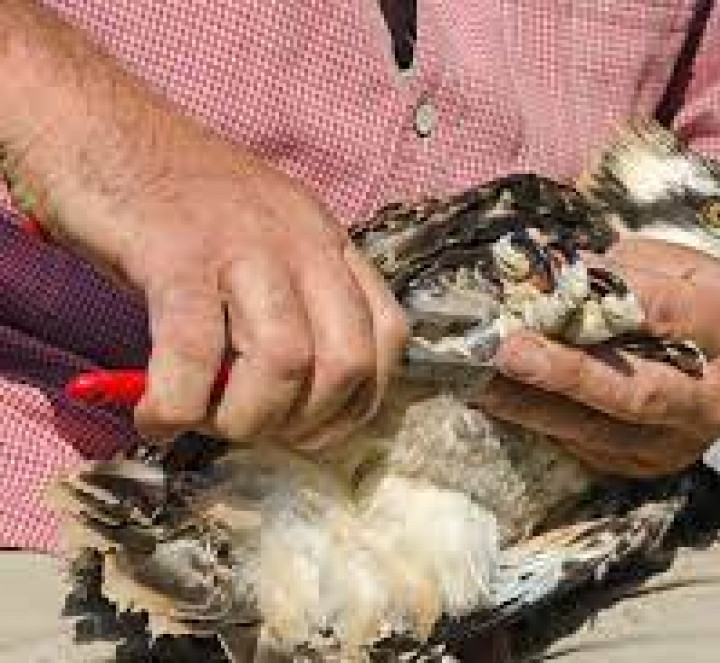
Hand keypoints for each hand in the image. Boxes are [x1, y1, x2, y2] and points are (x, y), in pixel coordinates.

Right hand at [1, 5, 406, 447]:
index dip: (362, 400)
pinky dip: (180, 406)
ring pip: (286, 362)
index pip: (388, 332)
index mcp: (327, 241)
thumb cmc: (176, 199)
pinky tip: (159, 419)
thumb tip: (290, 402)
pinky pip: (196, 353)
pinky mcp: (177, 253)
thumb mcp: (259, 242)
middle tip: (261, 434)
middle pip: (347, 360)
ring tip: (208, 424)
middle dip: (310, 423)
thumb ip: (286, 304)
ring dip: (250, 420)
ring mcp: (243, 244)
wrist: (99, 127)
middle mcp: (301, 240)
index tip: (317, 431)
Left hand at [476, 237, 719, 477]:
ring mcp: (676, 442)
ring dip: (531, 405)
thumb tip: (549, 269)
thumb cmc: (697, 302)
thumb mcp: (677, 267)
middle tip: (510, 351)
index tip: (553, 275)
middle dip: (567, 373)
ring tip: (480, 380)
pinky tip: (495, 400)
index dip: (607, 293)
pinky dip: (535, 421)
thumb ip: (622, 269)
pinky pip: (582, 447)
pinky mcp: (642, 466)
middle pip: (634, 391)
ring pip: (597, 430)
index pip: (665, 313)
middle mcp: (708, 399)